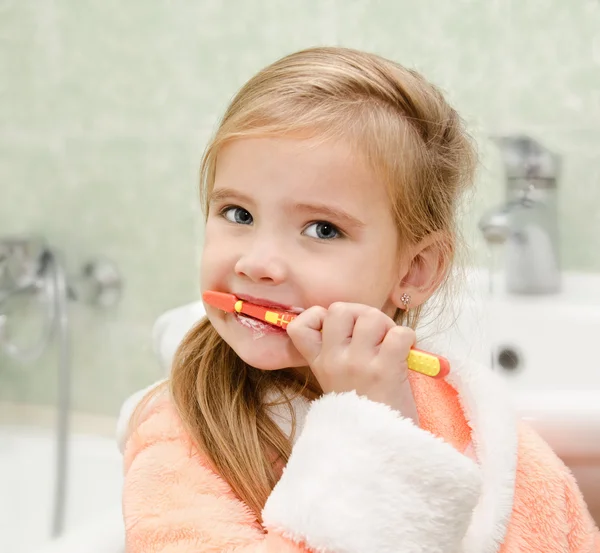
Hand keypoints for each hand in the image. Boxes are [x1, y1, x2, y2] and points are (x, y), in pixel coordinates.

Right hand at [287, 302, 417, 415]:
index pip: (298, 326)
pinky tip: (406, 355)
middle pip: (339, 309)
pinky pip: (399, 333)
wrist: (380, 450)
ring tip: (390, 346)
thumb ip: (341, 353)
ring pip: (370, 316)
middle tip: (373, 335)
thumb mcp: (338, 383)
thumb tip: (362, 319)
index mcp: (319, 364)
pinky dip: (408, 339)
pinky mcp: (385, 370)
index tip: (336, 329)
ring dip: (386, 326)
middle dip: (361, 314)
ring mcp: (358, 364)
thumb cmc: (365, 413)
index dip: (317, 315)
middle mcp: (334, 361)